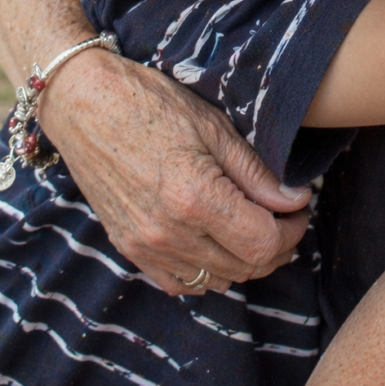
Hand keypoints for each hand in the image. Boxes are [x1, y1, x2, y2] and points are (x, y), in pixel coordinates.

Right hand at [39, 47, 311, 295]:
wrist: (84, 103)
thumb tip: (295, 200)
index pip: (263, 242)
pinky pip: (180, 282)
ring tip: (257, 225)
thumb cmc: (151, 103)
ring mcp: (145, 246)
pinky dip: (208, 271)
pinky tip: (218, 242)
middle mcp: (169, 233)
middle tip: (286, 217)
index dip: (293, 230)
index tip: (300, 209)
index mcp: (195, 198)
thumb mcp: (214, 127)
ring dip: (245, 261)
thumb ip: (256, 173)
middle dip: (276, 246)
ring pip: (216, 280)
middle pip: (244, 267)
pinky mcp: (128, 248)